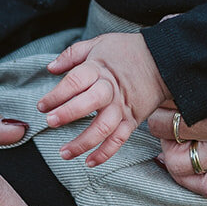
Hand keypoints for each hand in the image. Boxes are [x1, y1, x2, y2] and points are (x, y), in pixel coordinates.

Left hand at [37, 33, 171, 166]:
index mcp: (99, 69)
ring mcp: (122, 107)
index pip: (74, 82)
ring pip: (103, 128)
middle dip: (68, 114)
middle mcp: (110, 90)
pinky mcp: (133, 120)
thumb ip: (73, 54)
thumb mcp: (99, 43)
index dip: (56, 95)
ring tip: (64, 152)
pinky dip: (105, 153)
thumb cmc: (128, 50)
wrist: (164, 60)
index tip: (42, 105)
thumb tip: (51, 68)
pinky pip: (118, 140)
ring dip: (83, 142)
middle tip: (50, 122)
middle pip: (88, 103)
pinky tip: (89, 162)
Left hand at [146, 48, 206, 198]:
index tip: (159, 90)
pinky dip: (188, 180)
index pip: (163, 97)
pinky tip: (185, 164)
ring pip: (179, 160)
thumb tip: (166, 23)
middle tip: (166, 112)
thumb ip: (200, 34)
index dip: (155, 94)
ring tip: (175, 136)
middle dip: (159, 118)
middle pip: (165, 127)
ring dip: (168, 149)